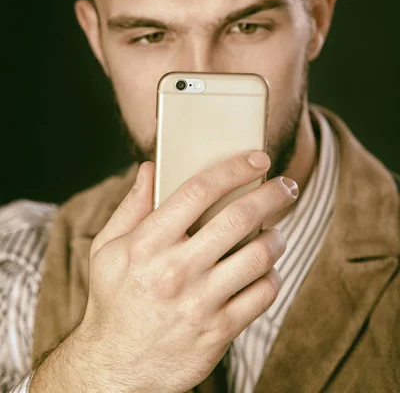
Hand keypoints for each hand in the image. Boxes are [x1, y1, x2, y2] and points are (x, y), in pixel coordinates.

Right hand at [32, 151, 297, 392]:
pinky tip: (266, 270)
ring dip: (276, 238)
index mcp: (147, 244)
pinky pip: (263, 295)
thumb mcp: (107, 249)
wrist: (116, 369)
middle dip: (271, 194)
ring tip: (275, 232)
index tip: (255, 158)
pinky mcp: (219, 330)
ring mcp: (200, 302)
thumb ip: (131, 207)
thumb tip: (149, 168)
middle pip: (238, 218)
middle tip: (286, 185)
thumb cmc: (113, 301)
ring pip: (259, 256)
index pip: (198, 191)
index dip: (233, 169)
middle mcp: (176, 270)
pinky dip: (272, 277)